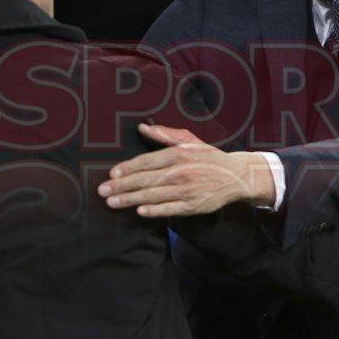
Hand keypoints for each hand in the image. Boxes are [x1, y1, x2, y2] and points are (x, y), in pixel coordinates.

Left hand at [98, 123, 275, 217]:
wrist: (236, 176)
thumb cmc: (209, 157)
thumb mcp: (189, 142)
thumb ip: (165, 135)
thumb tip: (142, 127)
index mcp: (178, 154)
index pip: (147, 161)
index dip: (128, 168)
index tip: (112, 174)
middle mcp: (181, 172)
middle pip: (146, 180)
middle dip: (121, 186)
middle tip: (102, 191)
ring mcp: (187, 190)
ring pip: (154, 195)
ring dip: (131, 200)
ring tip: (112, 202)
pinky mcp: (193, 206)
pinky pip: (170, 209)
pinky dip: (155, 211)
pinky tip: (140, 212)